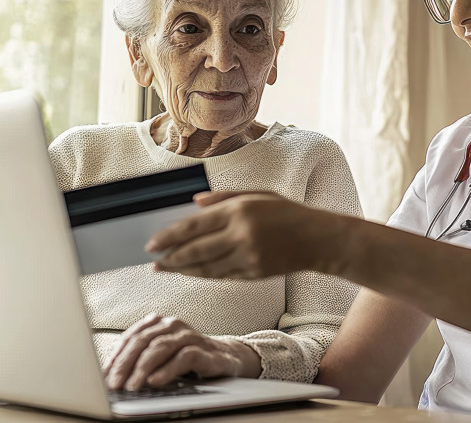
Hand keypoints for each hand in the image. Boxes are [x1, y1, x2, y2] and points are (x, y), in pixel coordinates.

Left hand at [104, 315, 260, 389]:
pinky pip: (183, 358)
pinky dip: (167, 371)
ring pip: (160, 348)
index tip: (104, 376)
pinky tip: (156, 382)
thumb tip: (112, 376)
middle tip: (114, 383)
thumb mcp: (162, 355)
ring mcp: (188, 335)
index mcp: (157, 323)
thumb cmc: (187, 356)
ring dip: (143, 369)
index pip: (131, 337)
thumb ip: (140, 358)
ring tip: (132, 386)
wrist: (226, 357)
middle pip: (143, 342)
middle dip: (125, 364)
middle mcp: (172, 325)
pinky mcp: (204, 350)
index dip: (116, 357)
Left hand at [146, 191, 345, 278]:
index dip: (169, 236)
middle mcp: (241, 235)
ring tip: (166, 268)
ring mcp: (248, 257)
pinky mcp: (254, 274)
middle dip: (170, 257)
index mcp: (239, 211)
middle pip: (195, 250)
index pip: (194, 226)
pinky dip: (203, 275)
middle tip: (153, 260)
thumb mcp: (257, 194)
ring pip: (205, 267)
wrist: (318, 240)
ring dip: (182, 269)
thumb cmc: (287, 213)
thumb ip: (223, 198)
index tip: (152, 242)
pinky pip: (221, 276)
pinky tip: (191, 272)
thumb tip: (193, 204)